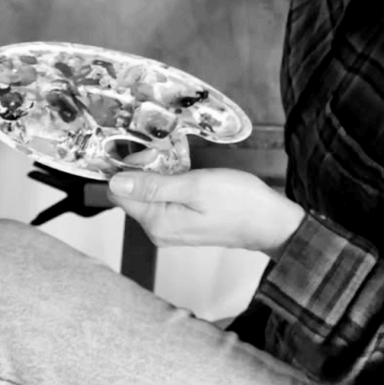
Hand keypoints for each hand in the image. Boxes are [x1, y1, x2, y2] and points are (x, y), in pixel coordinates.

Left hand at [107, 167, 305, 257]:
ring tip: (184, 164)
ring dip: (161, 174)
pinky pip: (164, 200)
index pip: (119, 193)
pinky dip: (172, 183)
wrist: (268, 221)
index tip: (152, 153)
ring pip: (149, 194)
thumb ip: (153, 185)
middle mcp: (158, 230)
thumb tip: (115, 182)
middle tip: (172, 156)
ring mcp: (170, 229)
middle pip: (133, 193)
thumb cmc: (237, 201)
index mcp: (157, 222)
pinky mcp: (182, 224)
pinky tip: (189, 175)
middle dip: (147, 169)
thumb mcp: (195, 186)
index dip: (130, 168)